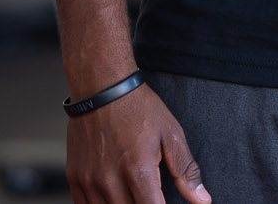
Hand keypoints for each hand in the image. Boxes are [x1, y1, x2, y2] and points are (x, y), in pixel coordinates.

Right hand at [65, 84, 209, 203]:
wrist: (100, 85)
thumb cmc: (137, 107)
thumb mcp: (170, 134)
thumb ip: (185, 171)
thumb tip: (202, 200)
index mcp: (138, 171)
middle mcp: (110, 180)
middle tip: (150, 196)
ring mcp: (89, 181)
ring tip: (134, 194)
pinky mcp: (75, 178)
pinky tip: (115, 197)